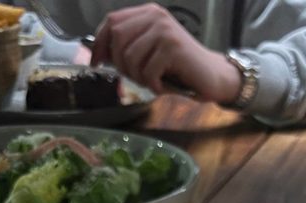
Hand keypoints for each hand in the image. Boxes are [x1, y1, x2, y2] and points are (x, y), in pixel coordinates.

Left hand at [91, 3, 241, 103]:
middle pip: (117, 38)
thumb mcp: (149, 52)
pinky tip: (163, 85)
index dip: (99, 43)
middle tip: (135, 77)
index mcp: (148, 13)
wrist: (211, 75)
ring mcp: (164, 30)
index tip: (95, 63)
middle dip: (120, 64)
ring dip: (137, 77)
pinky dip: (152, 85)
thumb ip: (128, 46)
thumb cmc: (178, 68)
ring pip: (129, 57)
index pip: (112, 21)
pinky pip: (147, 72)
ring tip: (152, 81)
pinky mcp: (172, 47)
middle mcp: (155, 16)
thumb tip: (98, 54)